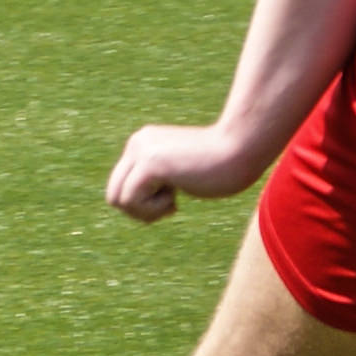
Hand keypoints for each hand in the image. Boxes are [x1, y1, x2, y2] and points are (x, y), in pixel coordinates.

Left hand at [105, 122, 267, 223]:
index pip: (121, 185)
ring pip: (118, 199)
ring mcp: (141, 151)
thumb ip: (159, 181)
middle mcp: (137, 143)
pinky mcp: (150, 164)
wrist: (241, 150)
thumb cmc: (223, 166)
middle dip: (139, 211)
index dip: (143, 204)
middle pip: (114, 194)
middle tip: (170, 206)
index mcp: (144, 143)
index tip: (172, 200)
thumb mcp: (183, 173)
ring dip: (146, 212)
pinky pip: (130, 200)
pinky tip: (177, 199)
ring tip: (174, 201)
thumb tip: (132, 207)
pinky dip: (152, 210)